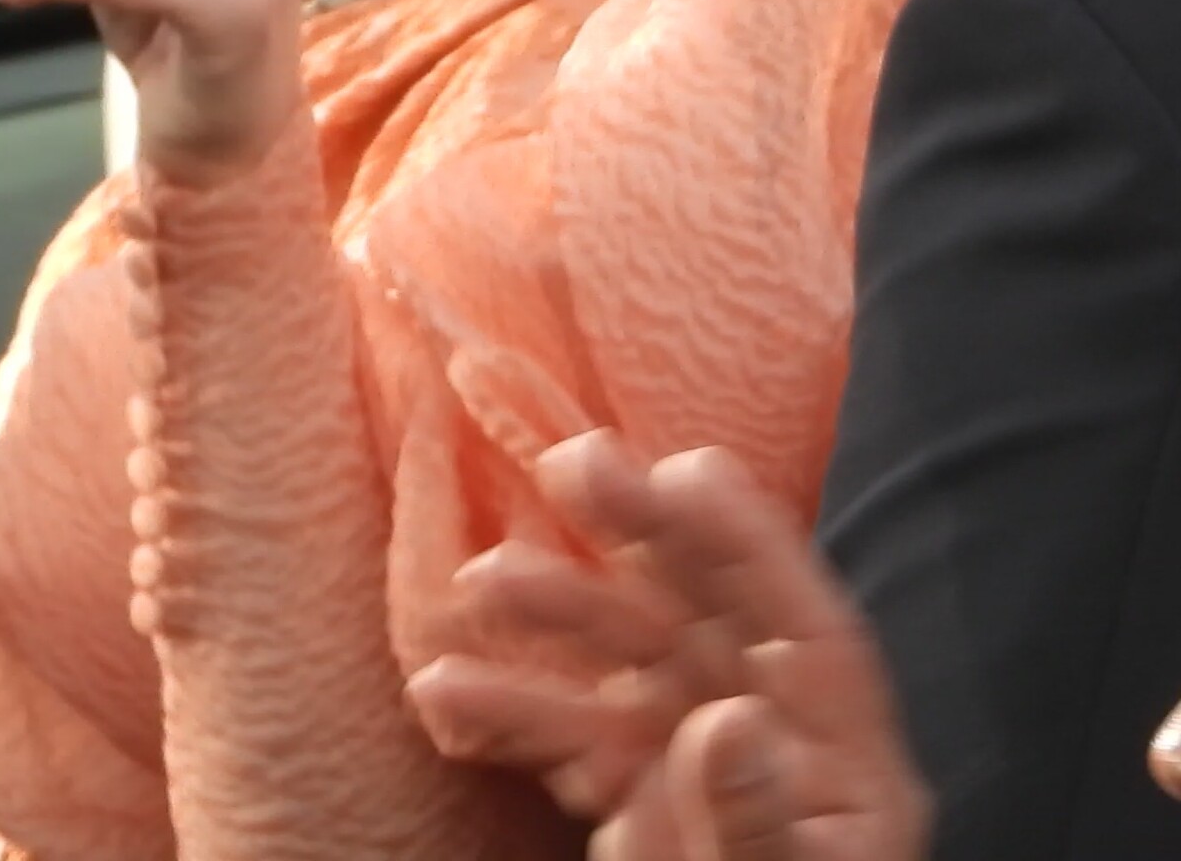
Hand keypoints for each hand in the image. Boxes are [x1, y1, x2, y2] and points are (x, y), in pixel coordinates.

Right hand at [408, 432, 929, 860]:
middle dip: (638, 532)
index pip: (800, 623)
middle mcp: (769, 729)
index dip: (746, 540)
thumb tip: (725, 721)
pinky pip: (572, 738)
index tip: (681, 468)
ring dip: (557, 612)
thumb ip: (758, 824)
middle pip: (706, 609)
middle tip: (570, 465)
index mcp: (843, 755)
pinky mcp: (637, 797)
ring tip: (480, 586)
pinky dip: (512, 714)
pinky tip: (446, 694)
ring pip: (627, 657)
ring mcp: (697, 756)